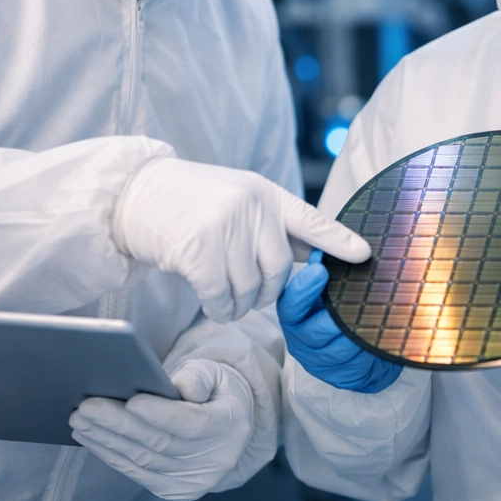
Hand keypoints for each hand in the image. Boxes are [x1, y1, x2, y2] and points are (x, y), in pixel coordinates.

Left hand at [71, 359, 252, 500]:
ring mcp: (193, 481)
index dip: (161, 414)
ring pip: (143, 460)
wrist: (226, 428)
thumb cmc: (213, 392)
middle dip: (119, 424)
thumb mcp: (215, 374)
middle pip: (160, 443)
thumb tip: (181, 387)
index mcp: (230, 426)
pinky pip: (137, 473)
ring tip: (80, 420)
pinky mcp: (173, 490)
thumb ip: (199, 376)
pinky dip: (111, 455)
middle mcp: (215, 460)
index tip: (132, 400)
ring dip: (107, 440)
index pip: (193, 423)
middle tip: (87, 406)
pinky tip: (91, 438)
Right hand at [113, 158, 370, 322]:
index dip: (338, 240)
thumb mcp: (238, 200)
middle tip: (249, 292)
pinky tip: (211, 300)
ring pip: (250, 288)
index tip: (365, 255)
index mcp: (265, 192)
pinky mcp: (198, 248)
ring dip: (239, 304)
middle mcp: (250, 205)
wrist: (135, 195)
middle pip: (280, 269)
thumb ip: (271, 227)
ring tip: (224, 295)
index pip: (310, 219)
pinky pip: (221, 296)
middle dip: (267, 291)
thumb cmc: (190, 204)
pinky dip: (218, 307)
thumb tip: (312, 260)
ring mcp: (224, 224)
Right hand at [278, 250, 401, 393]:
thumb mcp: (330, 287)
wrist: (357, 346)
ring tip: (379, 313)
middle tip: (360, 298)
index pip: (290, 305)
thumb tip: (327, 247)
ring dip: (361, 332)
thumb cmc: (340, 308)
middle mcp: (302, 340)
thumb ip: (325, 269)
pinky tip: (382, 335)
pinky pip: (357, 364)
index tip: (320, 269)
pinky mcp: (340, 377)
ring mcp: (320, 362)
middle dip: (339, 316)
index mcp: (295, 315)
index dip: (303, 289)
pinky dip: (371, 348)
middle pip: (316, 331)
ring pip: (341, 349)